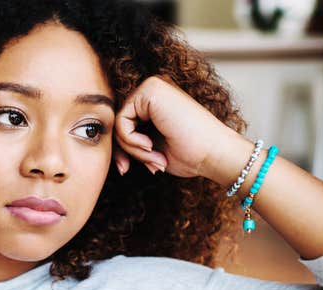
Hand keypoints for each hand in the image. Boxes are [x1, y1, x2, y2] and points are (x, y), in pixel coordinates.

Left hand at [113, 76, 235, 178]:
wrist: (215, 154)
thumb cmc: (191, 154)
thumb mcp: (151, 149)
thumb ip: (131, 142)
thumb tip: (108, 149)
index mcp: (155, 101)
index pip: (122, 124)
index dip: (121, 149)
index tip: (126, 169)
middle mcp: (152, 89)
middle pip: (117, 122)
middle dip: (124, 150)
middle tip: (147, 166)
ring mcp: (152, 86)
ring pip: (118, 122)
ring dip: (132, 149)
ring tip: (154, 158)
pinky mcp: (150, 90)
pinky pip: (121, 120)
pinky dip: (131, 141)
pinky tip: (151, 147)